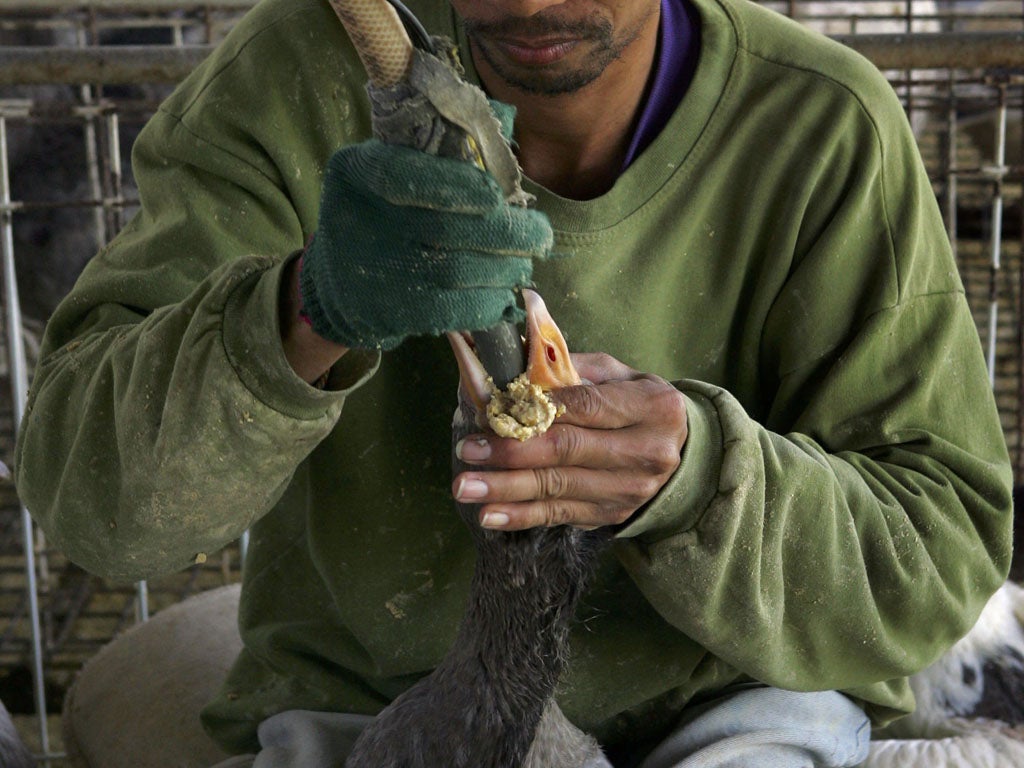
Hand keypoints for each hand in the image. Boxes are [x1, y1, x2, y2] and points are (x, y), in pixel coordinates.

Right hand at [299, 139, 551, 350]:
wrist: (341, 281)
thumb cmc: (382, 213)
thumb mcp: (389, 170)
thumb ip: (435, 159)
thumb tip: (504, 155)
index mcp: (358, 172)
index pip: (404, 176)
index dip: (456, 186)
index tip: (497, 195)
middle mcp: (361, 221)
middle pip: (446, 228)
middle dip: (506, 232)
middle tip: (540, 235)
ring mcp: (378, 271)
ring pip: (458, 270)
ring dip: (505, 268)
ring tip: (524, 264)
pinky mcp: (393, 312)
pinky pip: (453, 309)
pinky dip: (487, 302)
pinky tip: (502, 294)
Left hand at [452, 353, 687, 529]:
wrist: (680, 452)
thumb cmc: (636, 402)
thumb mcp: (618, 374)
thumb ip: (571, 367)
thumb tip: (515, 361)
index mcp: (651, 407)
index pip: (586, 406)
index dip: (538, 408)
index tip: (496, 410)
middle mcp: (645, 452)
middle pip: (568, 450)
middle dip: (512, 451)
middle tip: (469, 451)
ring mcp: (628, 489)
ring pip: (558, 487)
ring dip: (506, 488)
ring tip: (465, 486)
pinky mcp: (611, 514)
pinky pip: (559, 515)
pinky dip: (521, 516)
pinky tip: (489, 514)